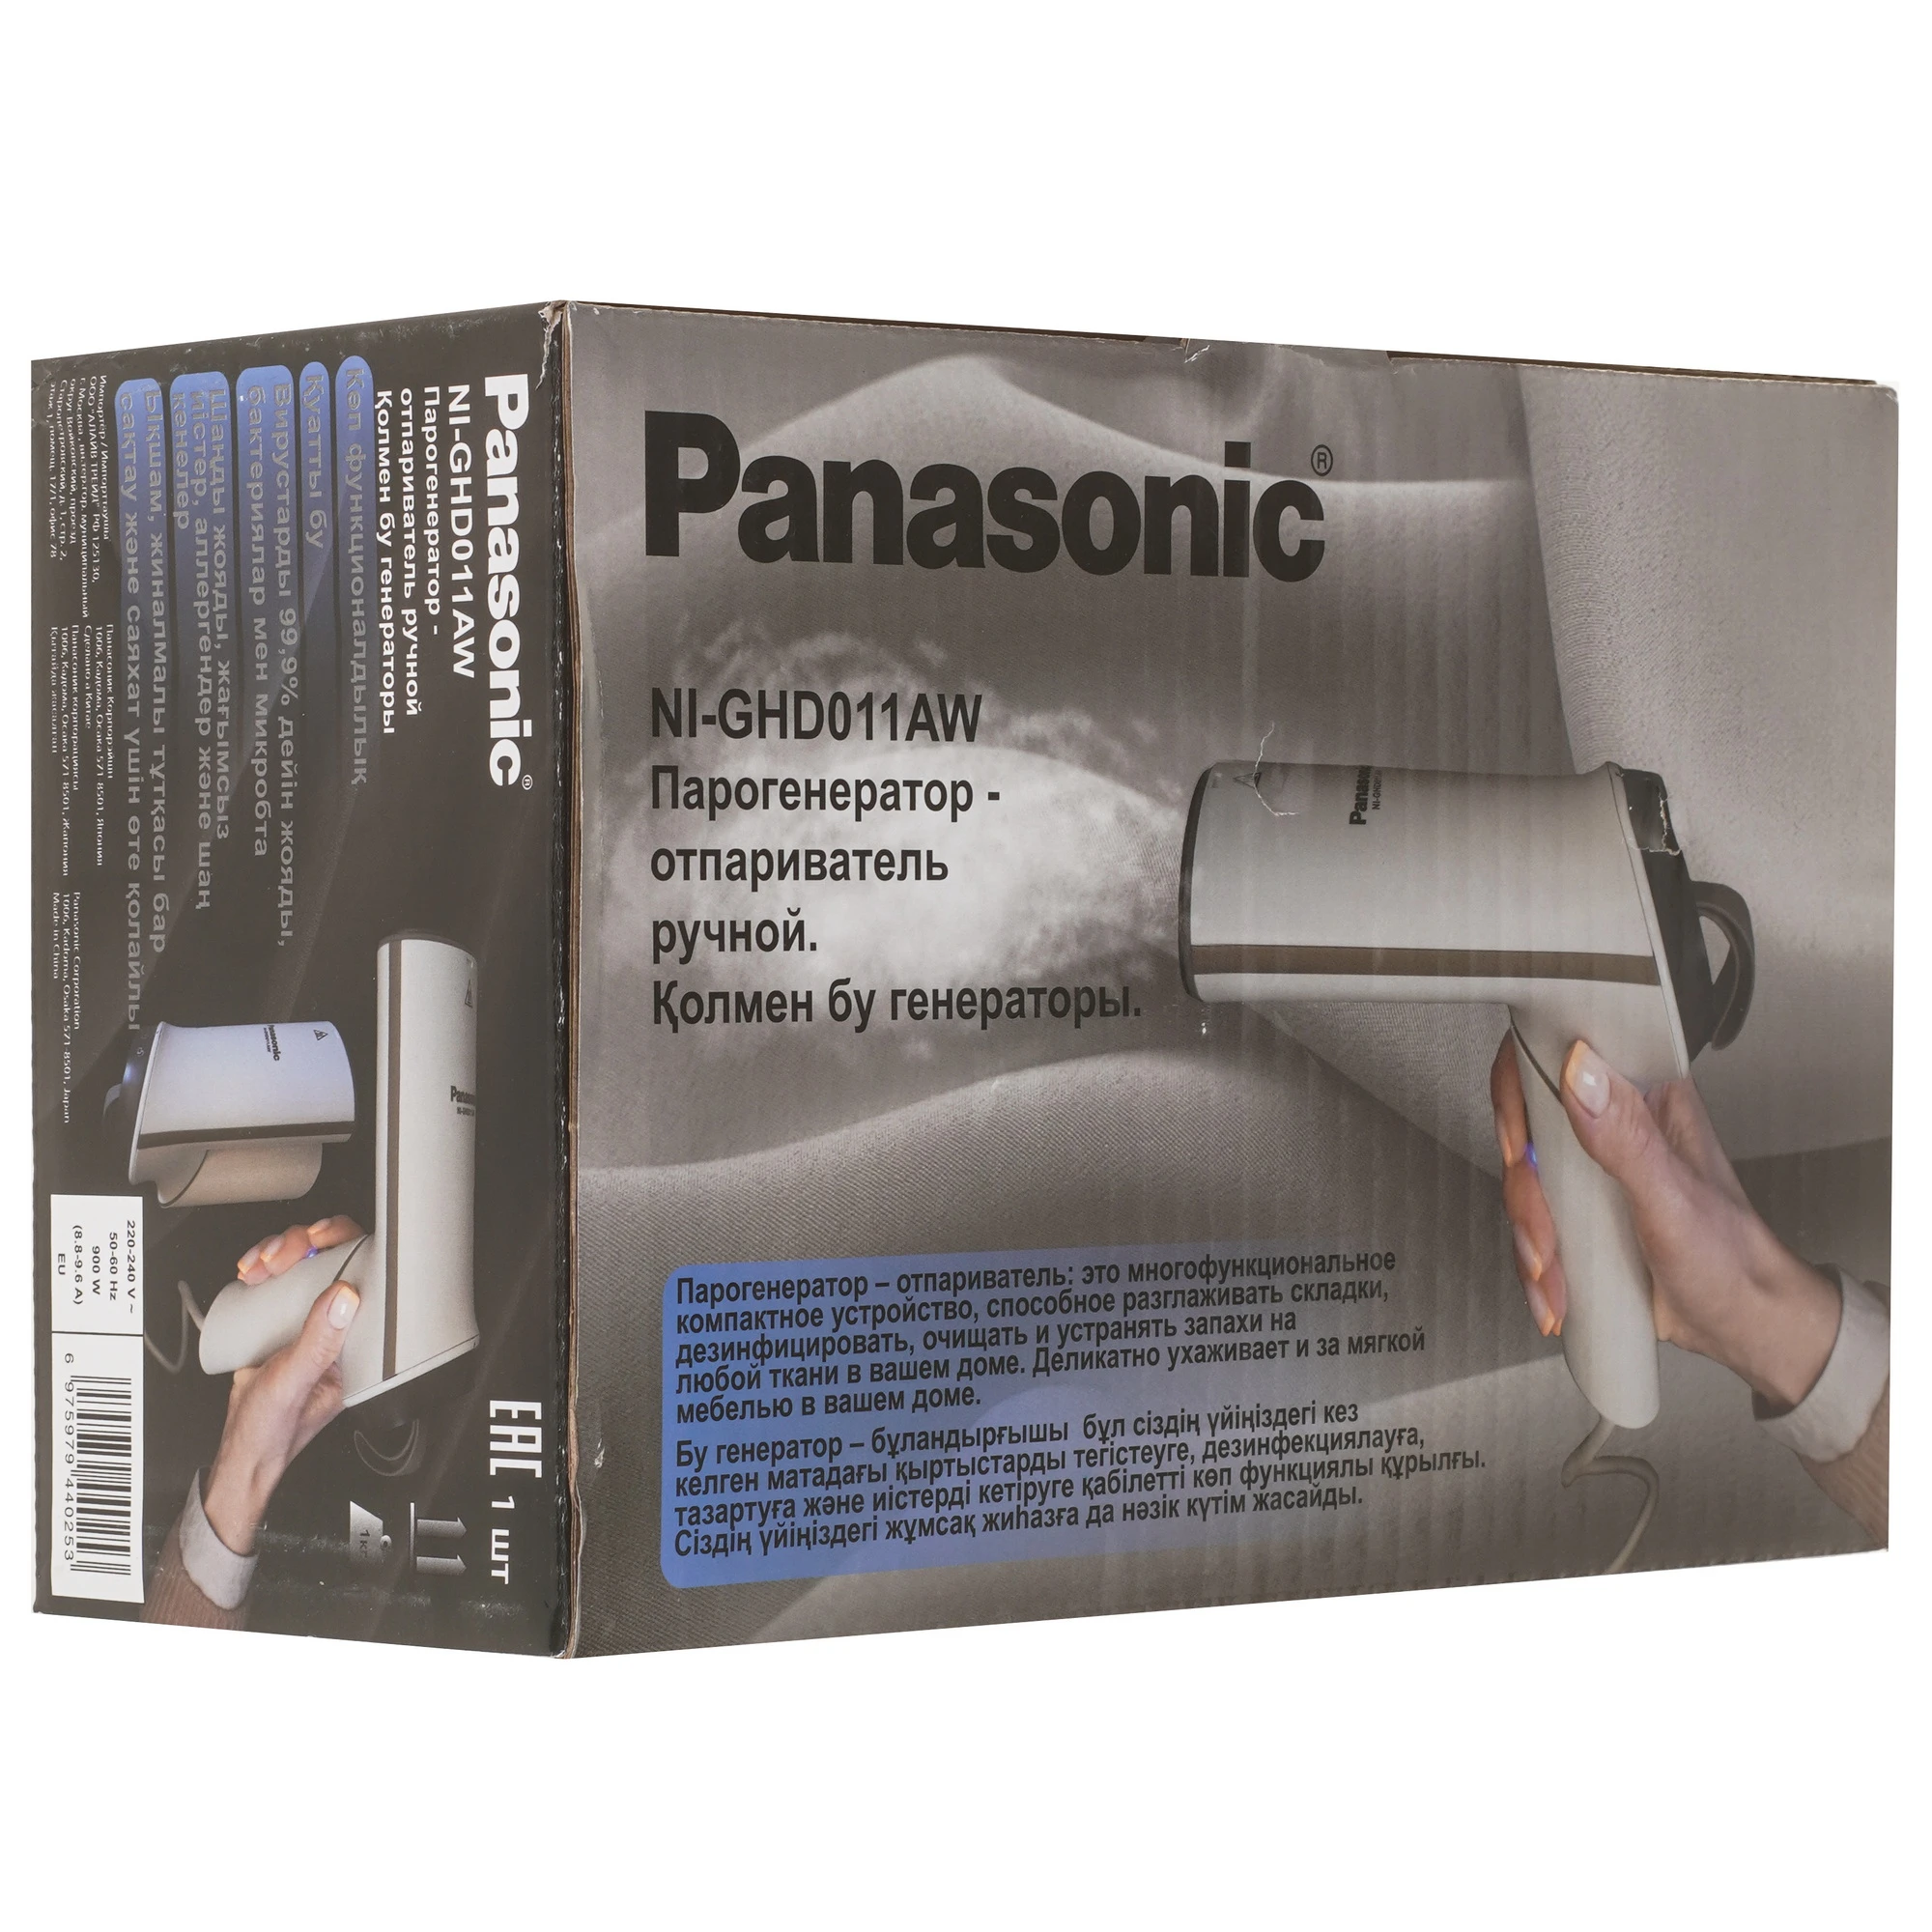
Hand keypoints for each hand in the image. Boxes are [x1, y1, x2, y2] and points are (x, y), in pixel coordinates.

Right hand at [202, 1217, 365, 1554]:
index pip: (365, 1276)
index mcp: (356, 1341)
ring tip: (257, 1268)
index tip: (318, 1240)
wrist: (238, 1450)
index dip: (345, 1245)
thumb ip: (319, 1343)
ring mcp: (308, 1320)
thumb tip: (347, 1295)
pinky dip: (262, 1265)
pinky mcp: (279, 1319)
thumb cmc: (275, 1429)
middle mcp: (337, 1327)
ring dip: (275, 1252)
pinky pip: (277, 1279)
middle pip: (331, 1260)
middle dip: (300, 1245)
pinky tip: (250, 1271)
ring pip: (302, 1264)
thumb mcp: (295, 1383)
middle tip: (276, 1258)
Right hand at [1490, 1035, 1839, 1410]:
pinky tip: (1554, 1286)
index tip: (1521, 1146)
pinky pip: (1530, 1219)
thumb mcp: (1673, 1198)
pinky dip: (1533, 1258)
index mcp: (1647, 1099)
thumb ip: (1626, 1136)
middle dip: (1526, 1191)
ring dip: (1529, 1234)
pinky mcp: (1580, 1208)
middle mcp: (1617, 1124)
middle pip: (1529, 1124)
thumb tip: (1581, 1071)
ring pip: (1523, 1177)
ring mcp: (1593, 1169)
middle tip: (1545, 1234)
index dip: (1522, 1092)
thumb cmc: (1731, 1260)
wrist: (1739, 1325)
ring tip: (1554, 1273)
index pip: (1564, 1057)